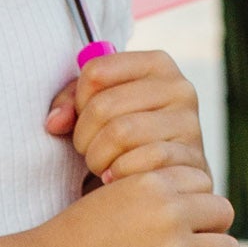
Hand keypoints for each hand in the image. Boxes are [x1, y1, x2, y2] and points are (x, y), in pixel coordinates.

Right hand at [33, 164, 238, 246]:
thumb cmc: (70, 240)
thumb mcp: (111, 198)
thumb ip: (151, 198)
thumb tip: (194, 212)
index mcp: (151, 182)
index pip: (202, 182)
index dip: (191, 201)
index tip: (177, 219)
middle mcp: (168, 214)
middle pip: (222, 212)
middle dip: (208, 229)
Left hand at [44, 50, 207, 182]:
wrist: (166, 181)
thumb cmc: (126, 139)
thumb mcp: (98, 110)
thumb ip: (71, 104)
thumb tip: (55, 122)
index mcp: (157, 65)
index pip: (95, 72)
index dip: (78, 101)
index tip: (84, 118)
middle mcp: (180, 88)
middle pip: (104, 106)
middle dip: (84, 136)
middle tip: (87, 151)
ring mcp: (190, 125)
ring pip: (119, 134)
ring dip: (97, 158)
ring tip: (101, 165)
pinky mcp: (192, 161)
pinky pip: (137, 164)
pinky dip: (116, 176)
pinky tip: (116, 180)